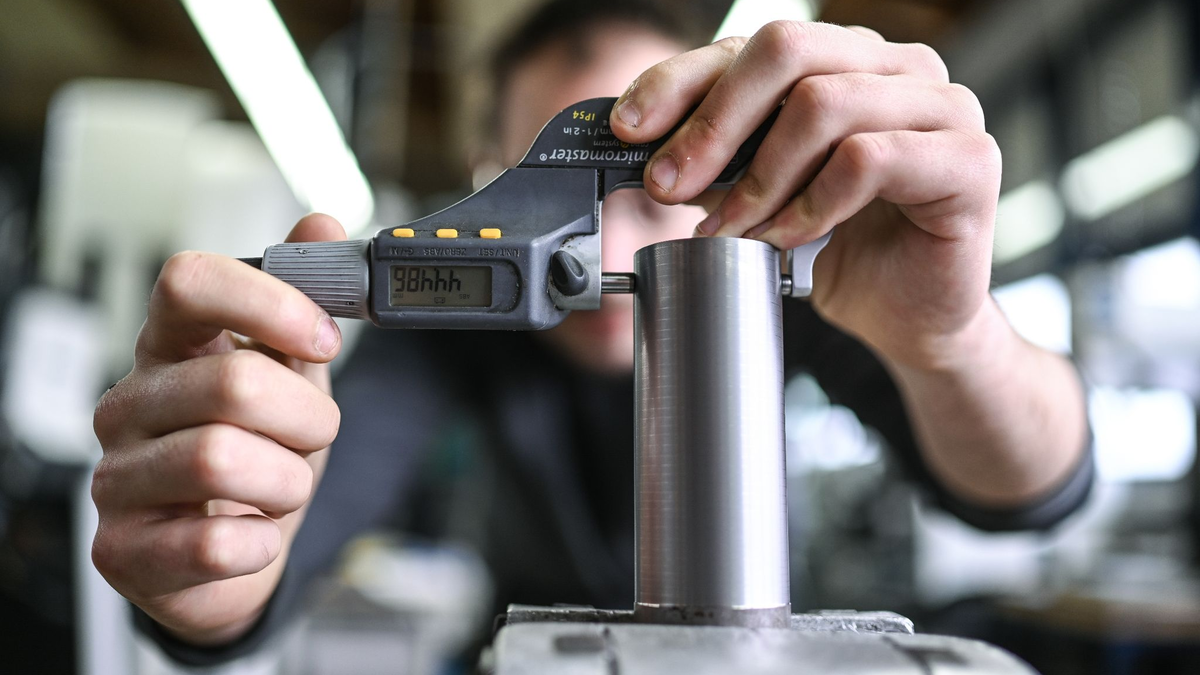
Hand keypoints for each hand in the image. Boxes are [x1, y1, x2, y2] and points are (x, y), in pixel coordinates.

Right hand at [91, 214, 344, 644]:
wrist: (236, 553)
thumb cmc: (260, 454)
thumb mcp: (294, 375)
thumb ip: (305, 304)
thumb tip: (322, 224)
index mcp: (170, 348)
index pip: (189, 283)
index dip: (268, 303)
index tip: (324, 337)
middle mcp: (130, 404)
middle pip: (232, 382)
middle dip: (307, 418)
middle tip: (313, 436)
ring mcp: (115, 477)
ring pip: (220, 461)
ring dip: (287, 481)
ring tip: (281, 487)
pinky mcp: (120, 550)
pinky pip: (211, 544)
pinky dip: (260, 542)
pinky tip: (254, 535)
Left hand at [610, 22, 1001, 369]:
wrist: (911, 318)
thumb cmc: (842, 250)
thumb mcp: (761, 194)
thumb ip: (720, 160)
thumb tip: (646, 148)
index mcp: (850, 60)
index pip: (753, 46)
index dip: (682, 81)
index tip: (630, 130)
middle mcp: (900, 68)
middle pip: (786, 50)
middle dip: (712, 123)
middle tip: (668, 185)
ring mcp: (943, 106)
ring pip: (823, 104)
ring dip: (759, 177)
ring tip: (734, 227)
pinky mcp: (969, 160)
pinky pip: (868, 160)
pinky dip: (811, 205)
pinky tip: (788, 238)